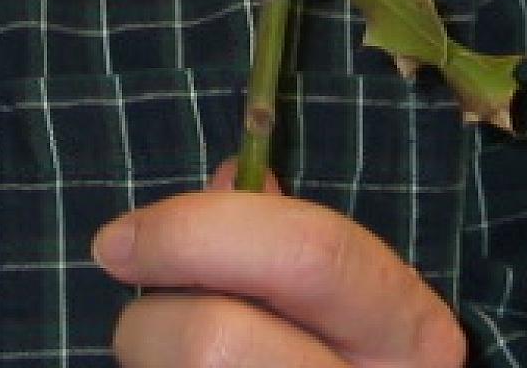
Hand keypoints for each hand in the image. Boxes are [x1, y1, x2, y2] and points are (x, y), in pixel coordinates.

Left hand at [92, 177, 465, 367]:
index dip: (194, 230)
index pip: (311, 253)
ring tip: (173, 366)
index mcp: (409, 335)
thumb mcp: (337, 304)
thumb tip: (232, 178)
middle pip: (219, 340)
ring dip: (149, 365)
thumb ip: (283, 240)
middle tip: (143, 321)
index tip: (116, 241)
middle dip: (151, 320)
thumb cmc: (327, 357)